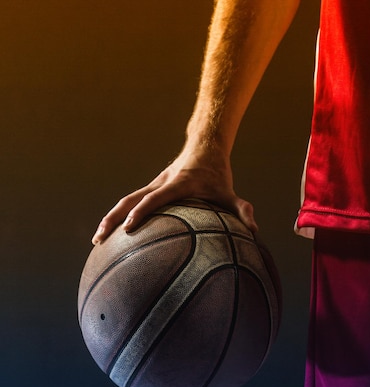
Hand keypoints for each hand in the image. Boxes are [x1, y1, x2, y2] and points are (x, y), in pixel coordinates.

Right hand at [91, 146, 256, 243]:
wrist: (204, 146)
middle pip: (129, 200)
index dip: (141, 212)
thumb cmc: (217, 173)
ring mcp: (154, 185)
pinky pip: (132, 201)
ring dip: (110, 218)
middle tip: (99, 240)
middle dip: (113, 219)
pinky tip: (114, 233)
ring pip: (126, 200)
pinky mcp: (152, 188)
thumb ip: (242, 210)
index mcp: (177, 185)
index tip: (128, 228)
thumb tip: (254, 231)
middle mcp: (160, 184)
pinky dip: (120, 215)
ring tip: (97, 240)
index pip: (154, 199)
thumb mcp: (230, 192)